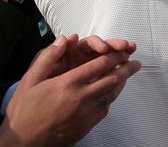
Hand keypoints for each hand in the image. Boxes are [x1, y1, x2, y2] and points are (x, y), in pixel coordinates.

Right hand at [1, 35, 139, 146]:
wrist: (22, 143)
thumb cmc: (24, 112)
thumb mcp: (30, 81)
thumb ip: (48, 58)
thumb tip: (63, 39)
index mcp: (68, 83)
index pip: (101, 64)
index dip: (116, 55)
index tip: (124, 51)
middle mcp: (81, 97)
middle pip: (113, 78)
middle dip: (126, 68)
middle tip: (135, 62)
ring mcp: (86, 112)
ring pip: (112, 93)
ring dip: (123, 82)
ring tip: (130, 74)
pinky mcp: (87, 125)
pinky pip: (106, 108)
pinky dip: (112, 97)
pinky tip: (113, 93)